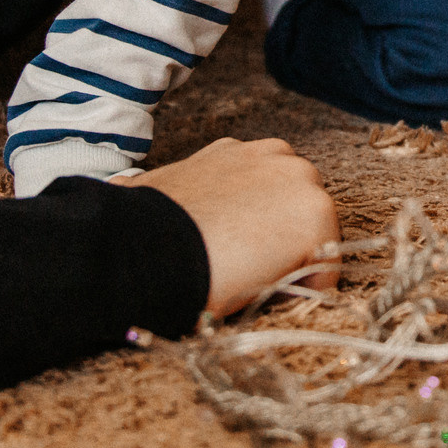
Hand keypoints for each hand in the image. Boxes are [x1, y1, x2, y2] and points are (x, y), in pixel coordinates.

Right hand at [128, 137, 339, 316]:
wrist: (149, 244)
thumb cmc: (144, 226)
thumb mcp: (155, 192)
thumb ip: (161, 190)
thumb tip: (121, 191)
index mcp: (240, 153)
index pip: (272, 193)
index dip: (259, 230)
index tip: (235, 254)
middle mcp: (277, 157)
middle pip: (299, 211)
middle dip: (280, 242)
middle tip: (246, 272)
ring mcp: (302, 183)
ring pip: (316, 237)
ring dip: (295, 262)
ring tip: (253, 284)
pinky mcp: (316, 217)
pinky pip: (327, 267)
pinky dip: (307, 288)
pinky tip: (267, 295)